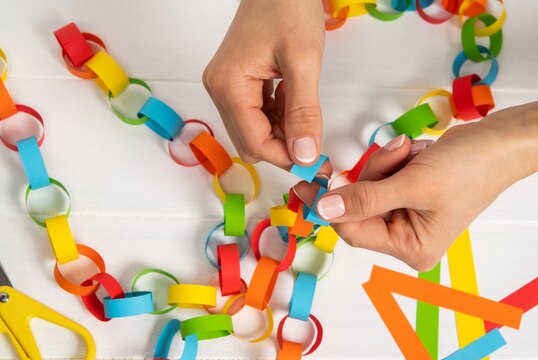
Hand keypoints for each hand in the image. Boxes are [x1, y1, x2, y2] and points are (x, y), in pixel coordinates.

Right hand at [203, 0, 330, 173]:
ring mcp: (226, 86)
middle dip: (285, 147)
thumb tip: (305, 155)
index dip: (286, 158)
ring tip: (307, 115)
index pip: (255, 143)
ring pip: (255, 130)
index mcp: (229, 86)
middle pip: (251, 141)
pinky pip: (257, 113)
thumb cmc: (288, 7)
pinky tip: (295, 101)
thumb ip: (303, 112)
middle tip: (318, 147)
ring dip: (284, 132)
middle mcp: (220, 89)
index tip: (318, 165)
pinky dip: (280, 116)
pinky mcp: (237, 82)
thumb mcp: (303, 61)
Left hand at [295, 116, 535, 270]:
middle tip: (397, 154)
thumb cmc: (470, 168)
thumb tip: (323, 210)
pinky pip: (381, 175)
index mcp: (411, 249)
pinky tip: (416, 153)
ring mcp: (406, 215)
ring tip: (413, 151)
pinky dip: (393, 160)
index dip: (330, 206)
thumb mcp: (413, 185)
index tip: (309, 182)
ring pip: (367, 186)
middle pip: (359, 206)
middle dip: (373, 174)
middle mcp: (406, 238)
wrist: (501, 141)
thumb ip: (364, 199)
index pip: (353, 231)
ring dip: (385, 163)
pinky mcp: (406, 193)